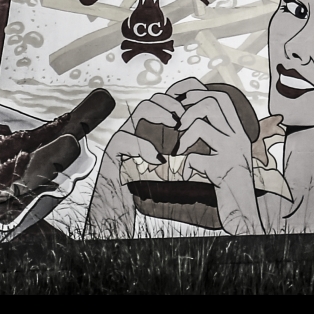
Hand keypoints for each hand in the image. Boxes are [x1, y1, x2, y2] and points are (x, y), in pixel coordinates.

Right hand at [86, 93, 187, 239]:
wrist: (114, 212)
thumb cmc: (142, 193)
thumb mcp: (164, 171)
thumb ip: (178, 158)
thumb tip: (203, 151)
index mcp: (146, 133)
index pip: (159, 104)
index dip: (176, 102)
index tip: (192, 112)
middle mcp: (133, 131)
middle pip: (150, 102)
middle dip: (170, 104)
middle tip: (185, 118)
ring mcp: (121, 141)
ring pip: (138, 114)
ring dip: (158, 115)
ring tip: (174, 128)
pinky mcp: (111, 155)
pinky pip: (124, 139)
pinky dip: (143, 146)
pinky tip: (157, 158)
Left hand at [172, 87, 262, 234]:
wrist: (246, 213)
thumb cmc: (231, 184)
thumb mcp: (226, 154)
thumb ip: (214, 136)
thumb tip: (186, 118)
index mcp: (239, 131)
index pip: (222, 96)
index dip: (198, 93)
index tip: (180, 101)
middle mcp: (239, 137)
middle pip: (213, 102)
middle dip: (189, 109)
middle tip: (179, 126)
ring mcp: (233, 153)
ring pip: (200, 126)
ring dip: (183, 137)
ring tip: (179, 149)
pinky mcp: (224, 171)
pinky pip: (195, 159)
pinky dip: (186, 167)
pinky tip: (186, 175)